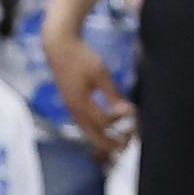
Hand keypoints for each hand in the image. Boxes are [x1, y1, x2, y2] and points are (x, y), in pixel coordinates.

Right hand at [45, 13, 128, 155]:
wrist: (59, 46)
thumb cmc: (81, 56)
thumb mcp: (100, 72)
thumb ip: (112, 93)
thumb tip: (126, 111)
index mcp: (81, 102)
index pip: (104, 122)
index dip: (121, 122)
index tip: (134, 115)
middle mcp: (73, 109)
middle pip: (93, 135)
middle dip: (109, 144)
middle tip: (126, 149)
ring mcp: (70, 107)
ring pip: (86, 131)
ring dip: (102, 139)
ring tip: (117, 143)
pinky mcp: (70, 102)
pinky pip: (83, 123)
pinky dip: (94, 129)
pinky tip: (104, 128)